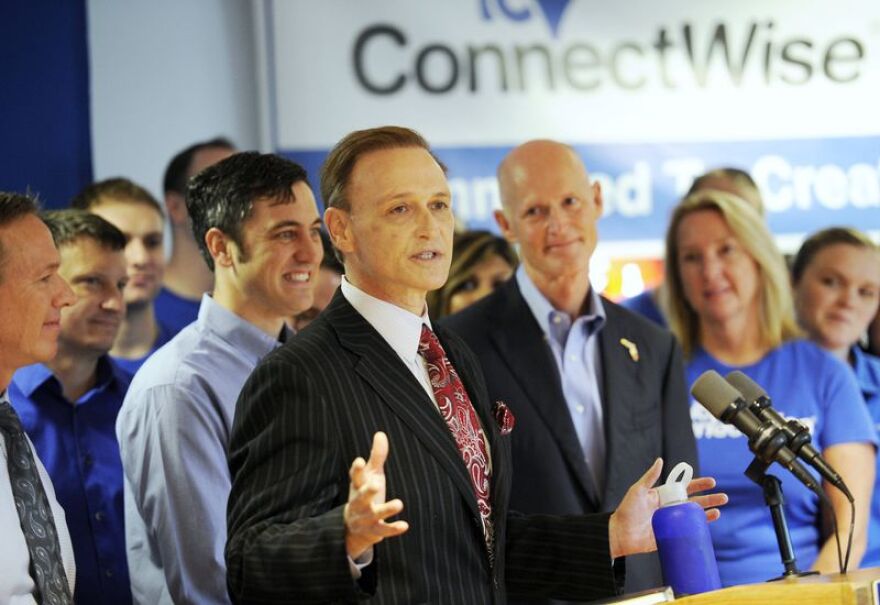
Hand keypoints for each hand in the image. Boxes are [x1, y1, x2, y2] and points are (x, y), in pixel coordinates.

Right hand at [344, 432, 408, 558]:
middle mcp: (360, 502)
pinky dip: (393, 529)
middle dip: (367, 491)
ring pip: (375, 514)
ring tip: (399, 503)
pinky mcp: (375, 530)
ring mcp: (366, 517)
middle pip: (361, 496)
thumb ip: (376, 456)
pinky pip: (384, 530)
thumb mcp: (370, 475)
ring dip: (386, 509)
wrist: (353, 527)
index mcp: (358, 486)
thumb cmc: (365, 493)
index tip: (359, 460)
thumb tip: (380, 433)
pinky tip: (405, 525)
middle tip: (375, 483)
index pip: (356, 477)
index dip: (357, 470)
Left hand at [608, 458, 727, 558]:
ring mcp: (672, 522)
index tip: (712, 482)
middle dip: (709, 499)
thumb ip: (650, 477)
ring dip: (708, 512)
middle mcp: (669, 508)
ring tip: (720, 509)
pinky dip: (700, 527)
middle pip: (694, 501)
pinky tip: (709, 523)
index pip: (684, 487)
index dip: (698, 484)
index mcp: (663, 495)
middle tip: (724, 497)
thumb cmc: (627, 510)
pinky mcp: (672, 535)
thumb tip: (660, 460)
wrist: (620, 534)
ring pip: (694, 516)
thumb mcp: (638, 490)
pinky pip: (689, 530)